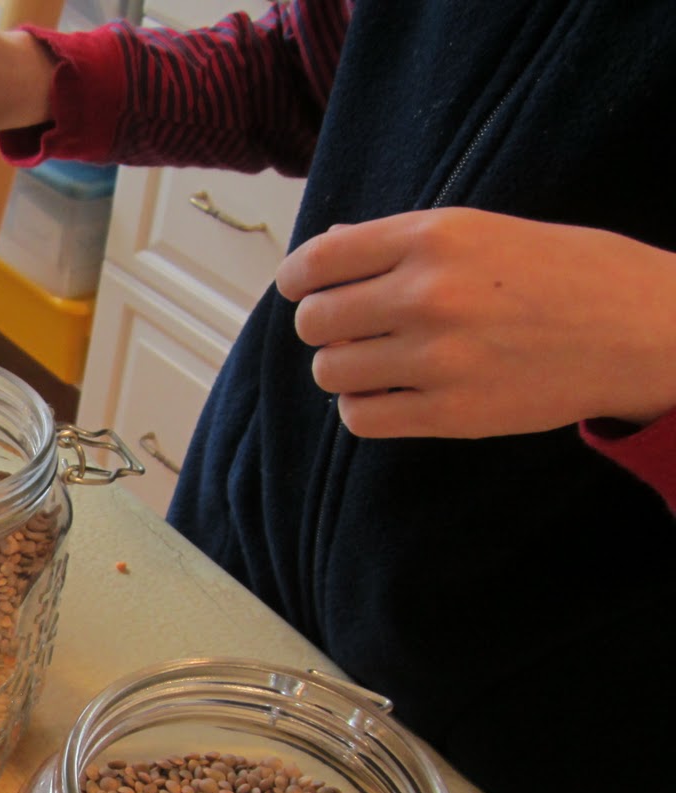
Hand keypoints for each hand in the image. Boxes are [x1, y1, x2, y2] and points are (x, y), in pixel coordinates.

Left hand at [275, 208, 675, 436]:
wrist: (643, 329)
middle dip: (323, 326)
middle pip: (314, 321)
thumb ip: (400, 240)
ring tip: (377, 362)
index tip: (299, 289)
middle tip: (351, 328)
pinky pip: (360, 417)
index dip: (297, 279)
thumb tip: (327, 246)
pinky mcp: (450, 413)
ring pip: (330, 372)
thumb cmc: (565, 272)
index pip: (319, 261)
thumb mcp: (483, 230)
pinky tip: (389, 394)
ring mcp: (437, 358)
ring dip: (343, 368)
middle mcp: (427, 294)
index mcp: (433, 236)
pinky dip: (363, 408)